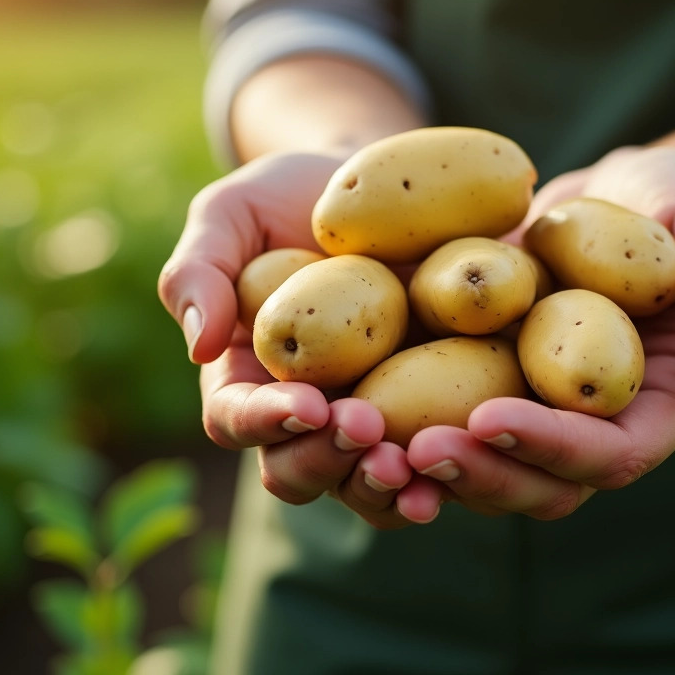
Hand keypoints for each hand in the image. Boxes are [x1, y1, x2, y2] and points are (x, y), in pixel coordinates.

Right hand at [157, 153, 440, 528]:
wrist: (385, 185)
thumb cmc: (292, 197)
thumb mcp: (234, 211)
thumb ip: (199, 269)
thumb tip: (199, 345)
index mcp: (248, 376)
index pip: (237, 419)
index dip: (264, 422)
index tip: (305, 404)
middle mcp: (308, 414)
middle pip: (300, 470)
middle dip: (329, 461)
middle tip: (365, 429)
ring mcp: (374, 419)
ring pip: (366, 486)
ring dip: (385, 489)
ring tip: (414, 471)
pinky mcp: (435, 412)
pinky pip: (439, 462)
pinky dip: (451, 471)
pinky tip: (475, 458)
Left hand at [405, 146, 674, 518]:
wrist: (624, 189)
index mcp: (667, 406)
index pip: (615, 454)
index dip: (554, 447)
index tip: (488, 418)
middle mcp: (605, 427)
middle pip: (546, 485)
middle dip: (482, 473)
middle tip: (413, 448)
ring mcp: (548, 413)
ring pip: (493, 469)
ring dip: (435, 466)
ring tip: (369, 440)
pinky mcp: (499, 387)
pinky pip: (453, 421)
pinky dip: (409, 425)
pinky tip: (352, 406)